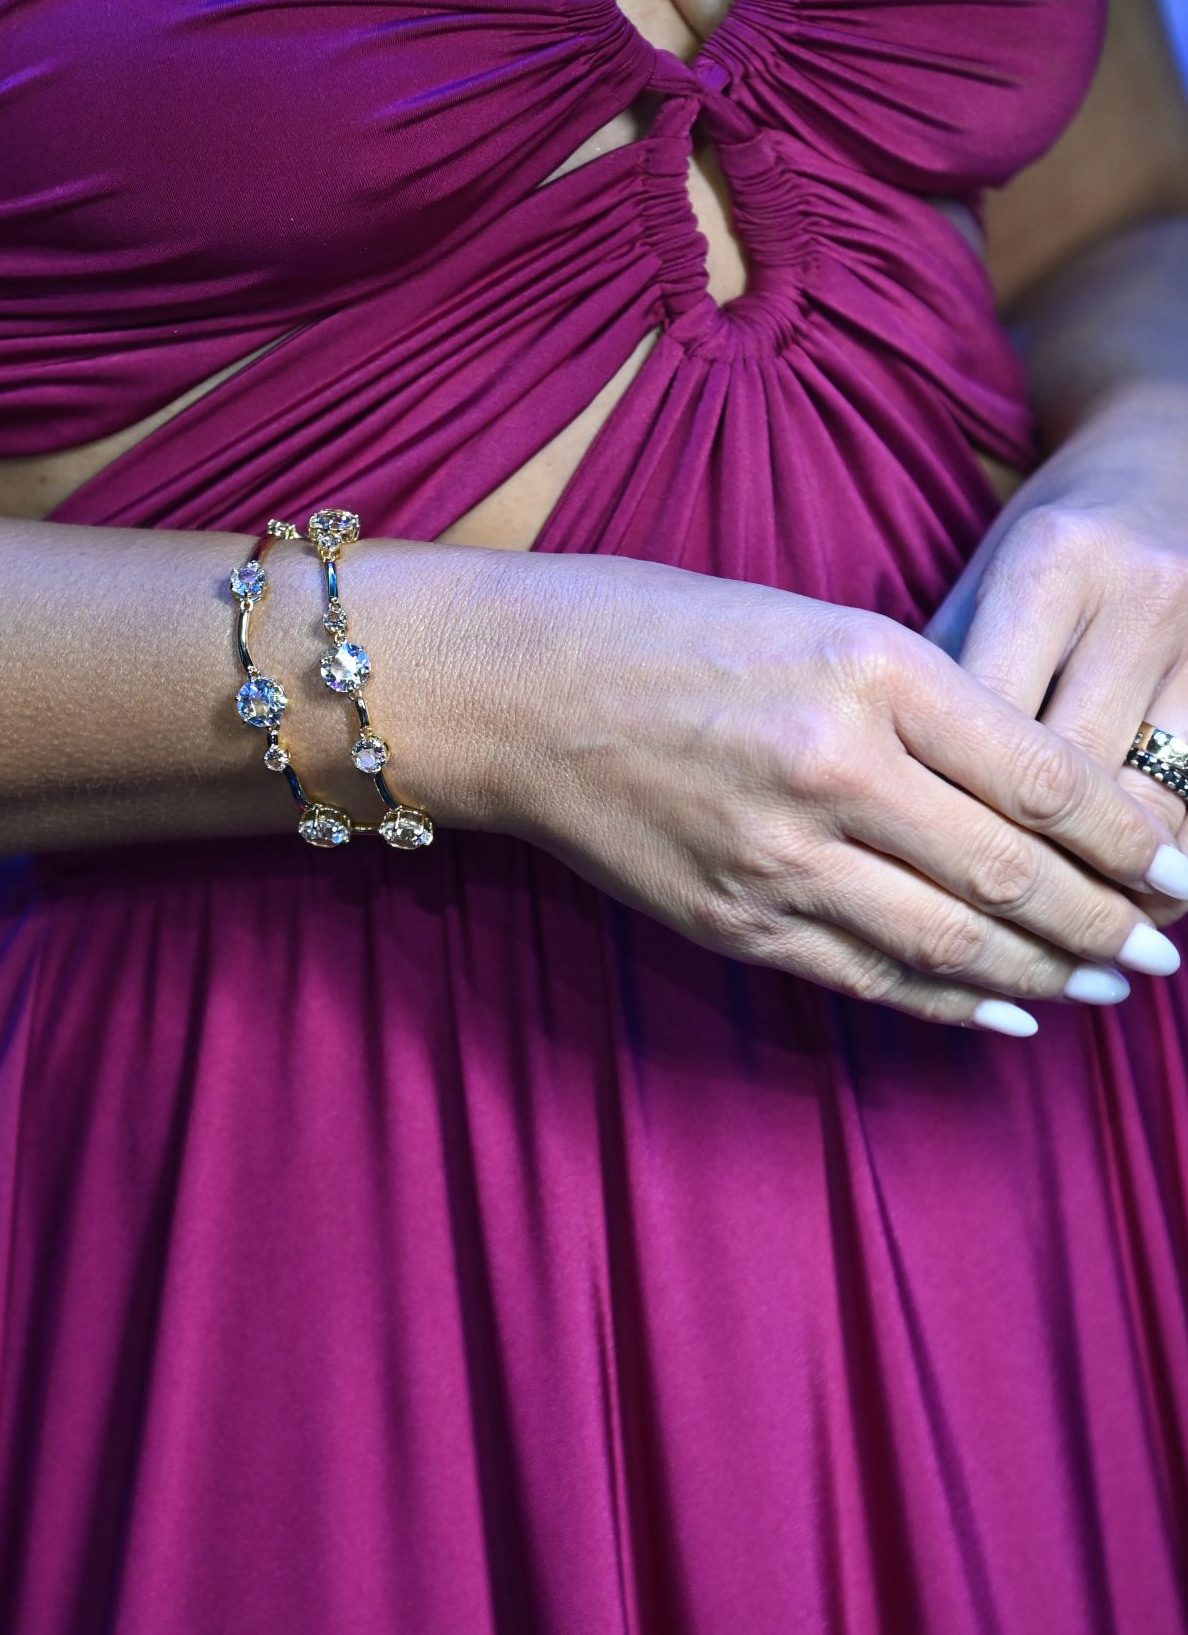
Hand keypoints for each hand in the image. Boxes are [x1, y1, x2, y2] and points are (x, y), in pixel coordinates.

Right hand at [494, 551, 1187, 1030]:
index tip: (1182, 866)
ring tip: (1112, 985)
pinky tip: (1010, 1011)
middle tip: (1168, 947)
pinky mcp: (733, 920)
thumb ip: (930, 701)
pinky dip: (954, 1001)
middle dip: (1111, 920)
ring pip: (954, 937)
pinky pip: (871, 975)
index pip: (1042, 774)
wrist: (514, 690)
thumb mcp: (818, 623)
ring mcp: (777, 854)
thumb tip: (1045, 790)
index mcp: (867, 666)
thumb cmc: (665, 633)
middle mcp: (831, 764)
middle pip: (1014, 868)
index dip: (1132, 837)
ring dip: (1050, 973)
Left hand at [923, 384, 1187, 919]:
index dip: (955, 822)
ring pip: (1159, 804)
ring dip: (1118, 890)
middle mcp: (1142, 591)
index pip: (993, 729)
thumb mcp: (982, 585)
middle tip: (994, 953)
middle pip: (1077, 778)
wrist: (1179, 456)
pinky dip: (1176, 855)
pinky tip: (1147, 895)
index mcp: (1051, 558)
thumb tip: (889, 817)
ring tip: (1081, 948)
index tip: (911, 895)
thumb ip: (939, 687)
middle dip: (1038, 881)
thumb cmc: (1051, 545)